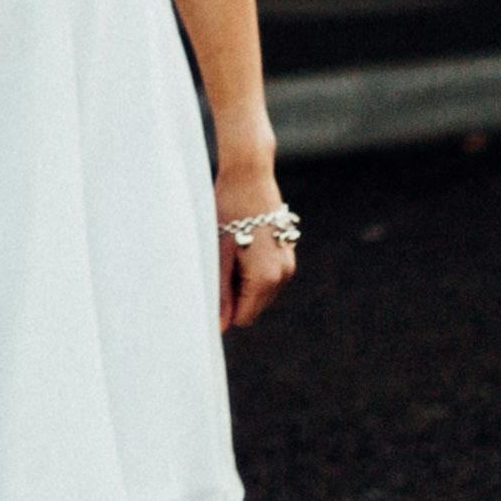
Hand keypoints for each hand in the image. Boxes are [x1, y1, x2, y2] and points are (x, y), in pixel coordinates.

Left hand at [214, 150, 296, 332]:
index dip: (225, 308)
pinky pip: (268, 273)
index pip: (243, 317)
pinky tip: (242, 242)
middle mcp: (283, 274)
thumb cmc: (228, 211)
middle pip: (253, 305)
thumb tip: (221, 326)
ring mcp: (288, 261)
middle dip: (235, 293)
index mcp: (266, 279)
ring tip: (232, 249)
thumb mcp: (219, 254)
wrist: (249, 173)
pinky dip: (253, 266)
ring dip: (243, 279)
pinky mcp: (288, 249)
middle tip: (220, 261)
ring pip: (260, 290)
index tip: (211, 285)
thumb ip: (221, 293)